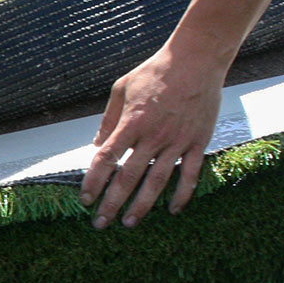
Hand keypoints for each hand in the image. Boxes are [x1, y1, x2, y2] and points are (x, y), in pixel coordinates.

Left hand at [79, 48, 225, 228]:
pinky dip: (182, 195)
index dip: (94, 181)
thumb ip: (108, 119)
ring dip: (142, 206)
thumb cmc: (155, 71)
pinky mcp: (198, 142)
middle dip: (112, 203)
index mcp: (131, 122)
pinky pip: (191, 175)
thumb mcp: (121, 88)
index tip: (85, 199)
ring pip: (157, 182)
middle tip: (100, 223)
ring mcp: (178, 141)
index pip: (106, 158)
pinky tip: (172, 210)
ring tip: (128, 223)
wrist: (196, 59)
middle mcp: (153, 136)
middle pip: (128, 177)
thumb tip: (96, 145)